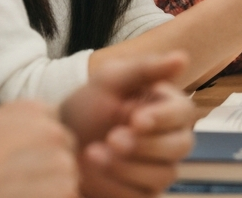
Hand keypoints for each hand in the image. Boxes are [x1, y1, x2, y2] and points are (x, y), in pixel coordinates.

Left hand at [62, 52, 196, 197]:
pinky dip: (115, 186)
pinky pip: (140, 196)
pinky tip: (91, 171)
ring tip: (93, 152)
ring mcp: (158, 169)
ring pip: (162, 175)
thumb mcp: (110, 80)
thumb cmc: (88, 106)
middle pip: (179, 147)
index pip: (184, 113)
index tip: (136, 119)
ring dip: (128, 166)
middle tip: (113, 138)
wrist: (57, 141)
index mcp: (169, 108)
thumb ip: (145, 68)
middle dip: (146, 145)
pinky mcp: (141, 193)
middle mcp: (171, 140)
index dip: (163, 118)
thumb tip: (182, 57)